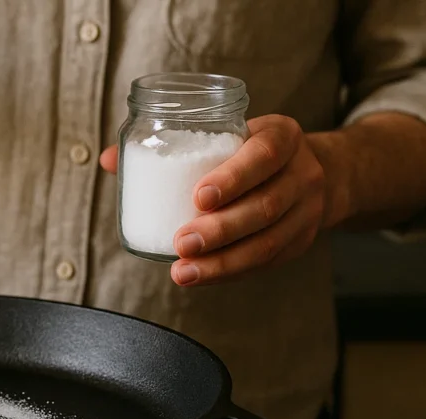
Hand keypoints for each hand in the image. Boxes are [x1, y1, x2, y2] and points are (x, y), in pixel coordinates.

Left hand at [100, 115, 328, 285]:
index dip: (232, 178)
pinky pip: (266, 262)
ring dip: (223, 262)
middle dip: (220, 229)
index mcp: (282, 137)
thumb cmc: (251, 150)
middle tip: (181, 243)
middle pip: (264, 206)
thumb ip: (170, 145)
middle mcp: (302, 173)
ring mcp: (307, 211)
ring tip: (184, 271)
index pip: (263, 155)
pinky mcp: (301, 241)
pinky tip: (201, 276)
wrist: (319, 172)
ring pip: (267, 242)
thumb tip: (107, 161)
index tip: (197, 197)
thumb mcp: (227, 134)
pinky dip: (231, 272)